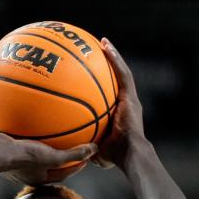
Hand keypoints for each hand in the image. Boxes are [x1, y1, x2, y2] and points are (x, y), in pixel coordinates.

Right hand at [0, 134, 96, 185]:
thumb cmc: (24, 158)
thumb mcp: (53, 157)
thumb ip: (73, 155)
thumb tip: (94, 150)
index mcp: (40, 179)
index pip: (63, 174)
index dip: (76, 166)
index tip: (86, 158)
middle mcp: (30, 173)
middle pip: (51, 166)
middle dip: (62, 159)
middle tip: (73, 149)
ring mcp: (19, 163)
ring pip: (38, 155)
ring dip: (47, 148)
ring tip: (54, 137)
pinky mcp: (11, 151)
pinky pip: (27, 143)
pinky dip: (34, 137)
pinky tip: (36, 124)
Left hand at [94, 38, 146, 168]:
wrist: (130, 154)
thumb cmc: (113, 156)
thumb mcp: (94, 148)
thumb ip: (83, 143)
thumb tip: (67, 148)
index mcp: (119, 114)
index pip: (109, 95)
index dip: (101, 83)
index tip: (90, 74)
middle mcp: (126, 103)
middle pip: (116, 79)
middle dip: (107, 65)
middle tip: (95, 52)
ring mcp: (130, 99)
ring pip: (121, 72)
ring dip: (113, 56)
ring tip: (102, 42)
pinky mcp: (131, 96)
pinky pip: (122, 74)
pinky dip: (115, 59)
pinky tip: (106, 46)